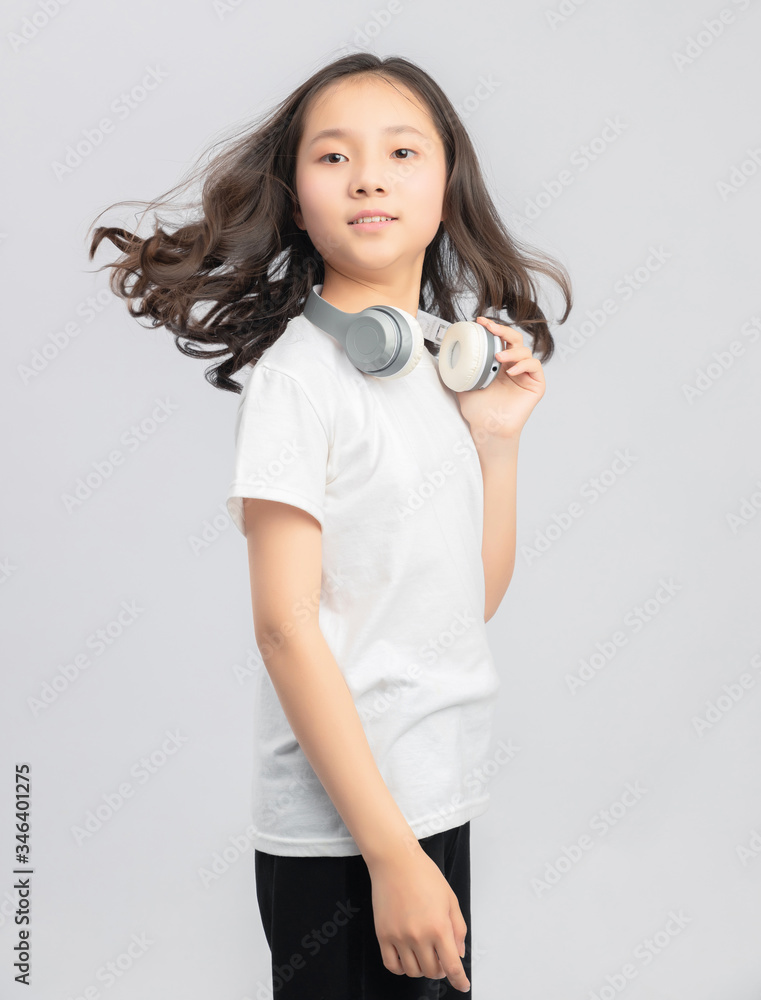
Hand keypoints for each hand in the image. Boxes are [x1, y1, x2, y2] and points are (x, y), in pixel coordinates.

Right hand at [368, 846, 469, 991]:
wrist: (395, 861)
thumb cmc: (424, 875)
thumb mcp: (450, 899)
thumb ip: (458, 929)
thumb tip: (458, 953)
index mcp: (439, 927)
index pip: (452, 966)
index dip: (459, 980)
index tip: (463, 985)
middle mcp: (419, 936)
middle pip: (432, 971)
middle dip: (440, 969)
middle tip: (441, 958)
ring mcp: (399, 937)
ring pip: (413, 971)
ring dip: (422, 968)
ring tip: (424, 954)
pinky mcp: (383, 935)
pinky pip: (392, 965)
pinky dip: (402, 968)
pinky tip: (407, 958)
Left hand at [453, 316, 545, 444]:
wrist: (486, 427)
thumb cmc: (477, 409)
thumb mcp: (462, 382)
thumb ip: (457, 367)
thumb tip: (442, 352)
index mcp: (498, 364)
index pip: (499, 339)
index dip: (492, 328)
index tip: (479, 321)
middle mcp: (513, 366)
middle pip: (514, 339)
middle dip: (502, 330)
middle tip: (490, 329)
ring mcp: (525, 375)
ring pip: (525, 351)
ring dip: (512, 351)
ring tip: (498, 358)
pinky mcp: (536, 385)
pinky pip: (534, 366)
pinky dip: (524, 364)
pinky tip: (511, 371)